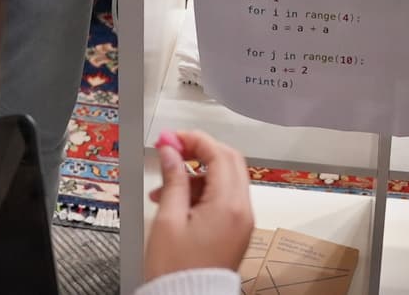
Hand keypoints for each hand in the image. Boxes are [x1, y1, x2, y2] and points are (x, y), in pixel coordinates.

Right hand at [145, 131, 253, 279]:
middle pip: (229, 161)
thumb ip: (173, 180)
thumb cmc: (177, 271)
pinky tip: (177, 202)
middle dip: (200, 151)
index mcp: (228, 205)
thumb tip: (170, 152)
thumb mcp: (168, 220)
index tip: (171, 138)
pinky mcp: (237, 231)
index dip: (194, 140)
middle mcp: (243, 211)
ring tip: (165, 187)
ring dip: (198, 174)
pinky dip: (204, 192)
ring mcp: (242, 222)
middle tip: (173, 150)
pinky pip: (225, 198)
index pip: (219, 154)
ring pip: (227, 179)